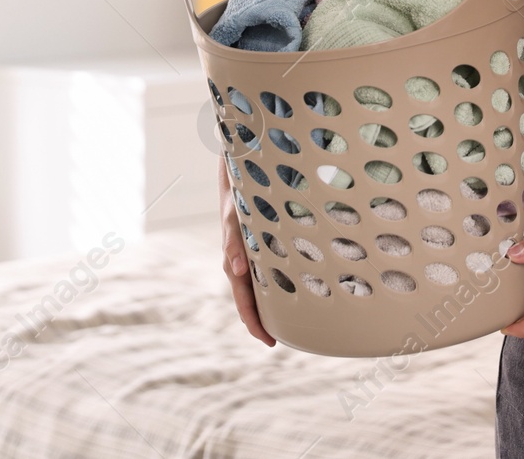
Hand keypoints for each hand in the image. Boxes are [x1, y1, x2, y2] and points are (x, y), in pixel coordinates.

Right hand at [219, 158, 276, 346]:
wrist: (237, 180)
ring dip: (269, 308)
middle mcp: (241, 266)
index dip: (255, 325)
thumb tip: (236, 271)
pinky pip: (265, 276)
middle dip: (262, 323)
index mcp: (234, 265)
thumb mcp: (233, 221)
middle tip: (279, 341)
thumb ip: (233, 244)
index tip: (269, 342)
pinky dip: (274, 289)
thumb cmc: (235, 201)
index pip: (244, 304)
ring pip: (258, 291)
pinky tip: (290, 292)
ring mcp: (249, 260)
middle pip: (251, 303)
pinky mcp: (258, 250)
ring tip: (288, 323)